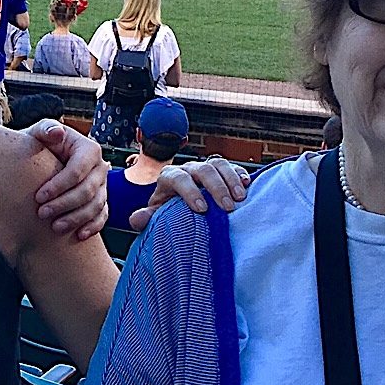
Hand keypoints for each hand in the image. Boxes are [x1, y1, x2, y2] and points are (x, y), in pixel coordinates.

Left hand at [26, 121, 108, 239]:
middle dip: (64, 204)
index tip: (38, 197)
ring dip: (76, 218)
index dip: (59, 185)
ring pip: (96, 206)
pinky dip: (93, 227)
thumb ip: (46, 129)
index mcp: (88, 149)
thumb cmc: (40, 145)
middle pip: (88, 190)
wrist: (41, 161)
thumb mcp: (39, 133)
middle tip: (42, 214)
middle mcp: (100, 168)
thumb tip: (57, 132)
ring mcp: (103, 186)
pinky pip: (103, 216)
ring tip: (55, 227)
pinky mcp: (101, 201)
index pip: (78, 170)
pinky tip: (79, 235)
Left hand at [129, 157, 250, 229]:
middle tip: (227, 208)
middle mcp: (188, 169)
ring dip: (231, 179)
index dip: (190, 192)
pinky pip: (232, 167)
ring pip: (219, 164)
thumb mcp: (156, 215)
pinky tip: (248, 184)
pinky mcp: (221, 171)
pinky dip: (240, 174)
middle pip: (203, 170)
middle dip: (215, 188)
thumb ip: (147, 217)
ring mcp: (206, 167)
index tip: (202, 210)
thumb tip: (135, 220)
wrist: (179, 206)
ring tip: (240, 198)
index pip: (179, 178)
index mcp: (170, 177)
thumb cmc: (168, 212)